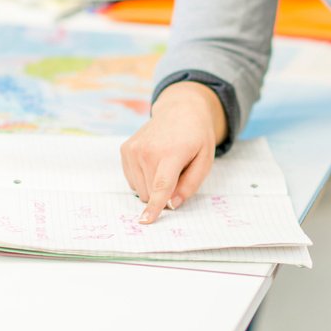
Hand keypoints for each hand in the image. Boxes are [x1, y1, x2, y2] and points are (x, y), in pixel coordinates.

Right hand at [119, 82, 228, 223]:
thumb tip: (172, 205)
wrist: (180, 109)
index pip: (161, 185)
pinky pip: (132, 180)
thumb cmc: (196, 137)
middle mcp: (147, 150)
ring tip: (166, 164)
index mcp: (171, 152)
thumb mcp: (205, 160)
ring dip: (153, 186)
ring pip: (140, 189)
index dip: (155, 206)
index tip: (146, 221)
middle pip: (151, 192)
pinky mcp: (125, 150)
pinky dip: (144, 178)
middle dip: (163, 194)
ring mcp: (133, 149)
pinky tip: (154, 162)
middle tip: (177, 172)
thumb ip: (191, 185)